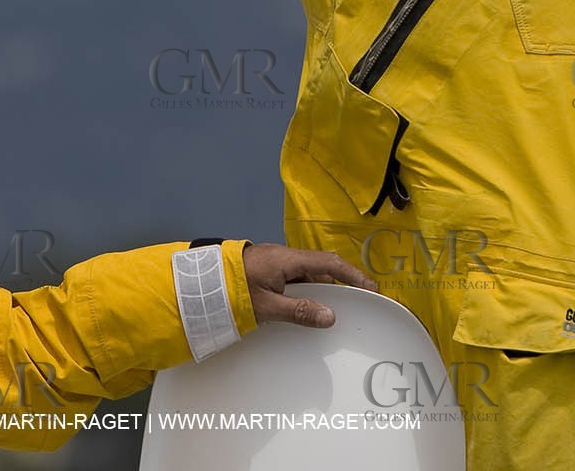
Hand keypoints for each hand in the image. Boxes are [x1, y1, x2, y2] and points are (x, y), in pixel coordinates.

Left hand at [242, 244, 377, 328]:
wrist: (203, 283)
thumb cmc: (234, 290)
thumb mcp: (268, 306)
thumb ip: (299, 312)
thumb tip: (330, 316)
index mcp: (289, 260)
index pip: (329, 264)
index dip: (353, 275)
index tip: (371, 288)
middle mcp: (286, 257)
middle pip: (321, 268)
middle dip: (340, 284)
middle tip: (356, 303)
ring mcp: (277, 263)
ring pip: (307, 275)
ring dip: (320, 290)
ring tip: (331, 311)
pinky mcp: (268, 271)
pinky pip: (295, 279)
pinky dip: (306, 292)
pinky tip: (305, 308)